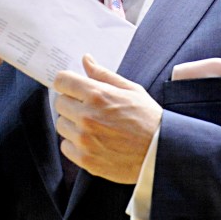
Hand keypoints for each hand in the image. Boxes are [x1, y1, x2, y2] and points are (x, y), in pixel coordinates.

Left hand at [52, 54, 162, 183]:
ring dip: (73, 124)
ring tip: (94, 127)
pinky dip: (75, 144)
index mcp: (97, 95)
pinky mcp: (85, 159)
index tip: (72, 87)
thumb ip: (104, 74)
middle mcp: (87, 116)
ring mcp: (84, 140)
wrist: (161, 152)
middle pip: (59, 103)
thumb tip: (86, 60)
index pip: (62, 81)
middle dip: (72, 103)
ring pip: (61, 125)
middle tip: (89, 109)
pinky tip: (93, 142)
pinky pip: (65, 146)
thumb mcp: (131, 90)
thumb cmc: (148, 119)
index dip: (67, 83)